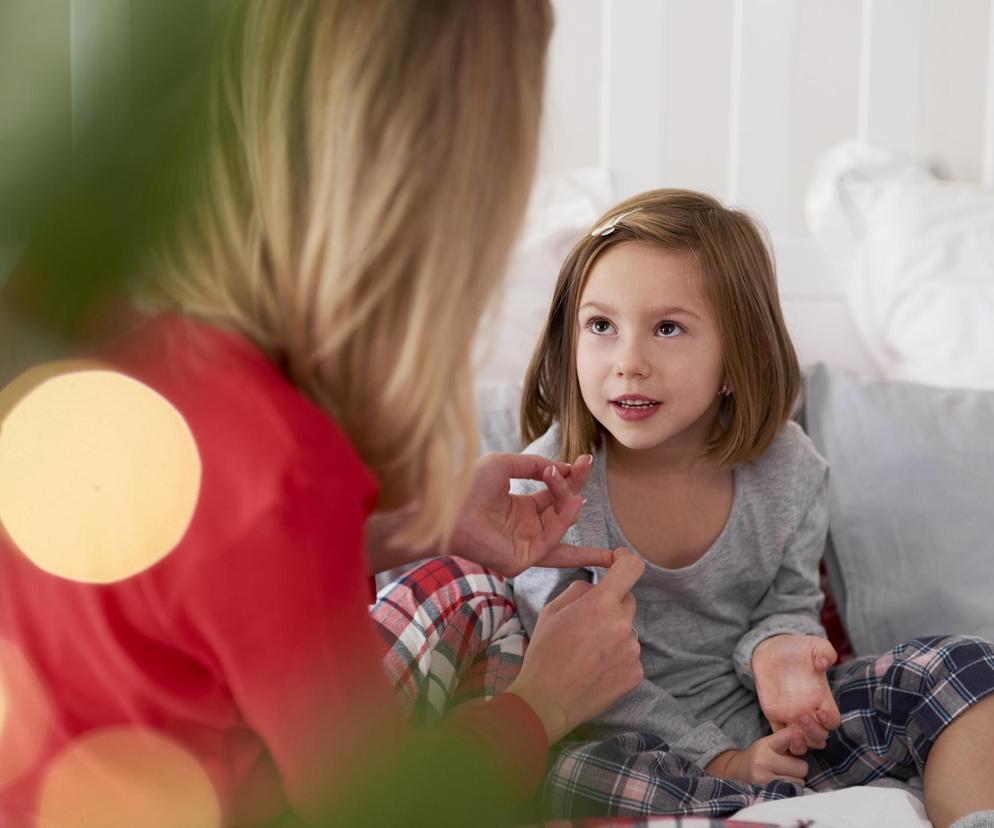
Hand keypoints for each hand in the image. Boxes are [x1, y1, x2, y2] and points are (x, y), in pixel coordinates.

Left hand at [448, 451, 610, 576]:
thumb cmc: (468, 484)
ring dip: (573, 506)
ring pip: (562, 530)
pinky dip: (564, 521)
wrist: (448, 505)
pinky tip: (574, 501)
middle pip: (562, 511)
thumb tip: (565, 467)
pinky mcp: (522, 560)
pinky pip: (552, 541)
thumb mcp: (505, 465)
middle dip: (576, 488)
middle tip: (585, 465)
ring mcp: (525, 545)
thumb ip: (536, 465)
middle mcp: (526, 529)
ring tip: (579, 486)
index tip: (584, 460)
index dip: (570, 478)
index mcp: (520, 509)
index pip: (554, 495)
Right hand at [505, 549, 644, 742]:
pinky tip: (596, 669)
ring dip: (614, 633)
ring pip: (628, 629)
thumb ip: (578, 590)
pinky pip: (630, 654)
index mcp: (600, 604)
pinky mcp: (636, 673)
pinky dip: (617, 657)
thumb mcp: (551, 611)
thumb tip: (594, 585)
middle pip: (628, 600)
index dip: (626, 560)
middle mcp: (622, 625)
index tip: (620, 561)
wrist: (548, 701)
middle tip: (589, 622)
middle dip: (612, 604)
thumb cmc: (545, 654)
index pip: (631, 568)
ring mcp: (632, 650)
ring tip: (588, 653)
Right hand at [706, 728, 809, 785]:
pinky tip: (781, 783)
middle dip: (799, 768)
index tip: (798, 737)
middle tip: (788, 766)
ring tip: (782, 775)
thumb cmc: (759, 756)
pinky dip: (790, 788)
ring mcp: (764, 779)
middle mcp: (763, 761)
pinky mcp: (767, 793)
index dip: (797, 738)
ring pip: (799, 781)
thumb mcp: (768, 743)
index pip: (789, 736)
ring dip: (795, 780)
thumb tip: (804, 734)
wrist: (737, 772)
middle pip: (802, 767)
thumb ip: (787, 739)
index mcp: (766, 745)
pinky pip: (792, 791)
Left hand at [752, 634, 841, 748]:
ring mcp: (791, 715)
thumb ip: (825, 652)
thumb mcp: (814, 645)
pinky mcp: (774, 715)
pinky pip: (780, 736)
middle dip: (814, 733)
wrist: (771, 648)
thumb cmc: (797, 647)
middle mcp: (809, 710)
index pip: (833, 721)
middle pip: (819, 736)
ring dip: (801, 743)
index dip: (830, 722)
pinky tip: (782, 731)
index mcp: (821, 697)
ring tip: (793, 731)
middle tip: (802, 715)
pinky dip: (783, 740)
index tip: (822, 711)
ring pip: (802, 741)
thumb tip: (825, 663)